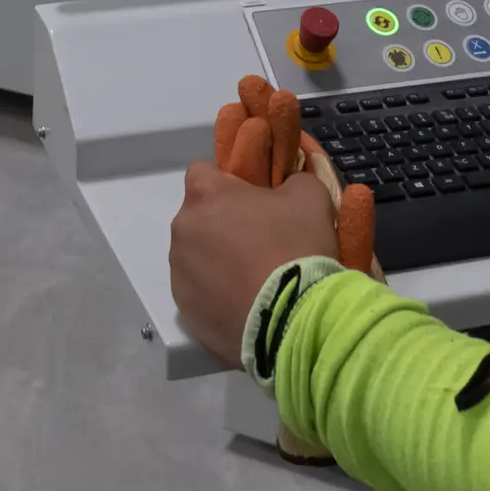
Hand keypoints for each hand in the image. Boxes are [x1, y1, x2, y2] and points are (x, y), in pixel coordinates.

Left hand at [165, 73, 379, 364]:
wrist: (293, 319)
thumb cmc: (296, 247)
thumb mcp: (310, 196)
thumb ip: (292, 179)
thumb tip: (286, 185)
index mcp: (205, 195)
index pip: (203, 171)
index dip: (229, 181)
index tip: (253, 197)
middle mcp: (182, 230)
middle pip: (199, 217)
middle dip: (223, 223)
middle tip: (260, 240)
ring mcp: (179, 273)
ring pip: (196, 255)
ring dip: (217, 259)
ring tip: (253, 277)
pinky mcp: (185, 310)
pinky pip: (199, 291)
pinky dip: (215, 293)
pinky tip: (244, 302)